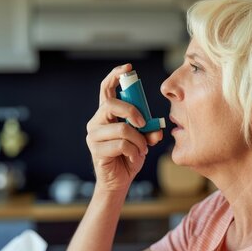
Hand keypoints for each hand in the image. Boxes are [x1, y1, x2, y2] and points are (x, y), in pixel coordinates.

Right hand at [86, 64, 162, 192]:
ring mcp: (94, 136)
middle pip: (111, 105)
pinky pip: (122, 145)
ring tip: (141, 149)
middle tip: (144, 124)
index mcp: (106, 115)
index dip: (115, 75)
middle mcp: (96, 122)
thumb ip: (150, 131)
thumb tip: (157, 129)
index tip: (129, 68)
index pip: (106, 89)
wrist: (119, 182)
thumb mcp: (144, 141)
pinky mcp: (96, 150)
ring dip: (138, 140)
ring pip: (122, 129)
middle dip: (132, 112)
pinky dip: (135, 152)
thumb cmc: (129, 157)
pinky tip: (134, 158)